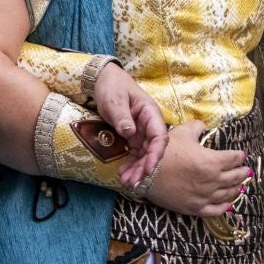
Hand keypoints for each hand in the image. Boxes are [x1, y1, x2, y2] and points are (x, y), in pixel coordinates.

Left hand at [93, 62, 168, 189]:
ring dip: (137, 169)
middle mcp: (149, 125)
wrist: (103, 80)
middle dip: (144, 167)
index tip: (150, 168)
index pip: (160, 136)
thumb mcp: (114, 99)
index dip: (156, 154)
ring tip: (127, 183)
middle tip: (134, 182)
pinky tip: (124, 175)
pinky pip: (134, 153)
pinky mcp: (132, 136)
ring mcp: (141, 131)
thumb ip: (122, 116)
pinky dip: (130, 164)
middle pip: (152, 149)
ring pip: (143, 154)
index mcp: (150, 114)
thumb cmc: (112, 86)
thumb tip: (129, 132)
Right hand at [145, 119, 249, 216]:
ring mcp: (206, 196)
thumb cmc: (164, 152)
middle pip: (236, 177)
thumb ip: (196, 127)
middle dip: (243, 172)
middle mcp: (213, 180)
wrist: (145, 174)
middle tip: (246, 170)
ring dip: (237, 188)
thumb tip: (203, 125)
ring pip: (229, 194)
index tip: (241, 155)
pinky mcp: (196, 207)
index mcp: (213, 161)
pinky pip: (216, 210)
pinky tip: (228, 204)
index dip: (239, 156)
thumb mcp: (180, 133)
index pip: (234, 158)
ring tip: (240, 186)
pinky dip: (225, 207)